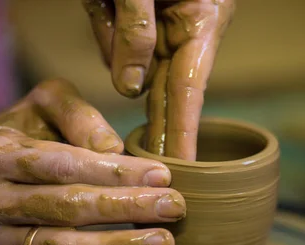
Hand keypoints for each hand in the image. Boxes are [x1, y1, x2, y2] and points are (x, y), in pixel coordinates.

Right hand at [0, 78, 185, 244]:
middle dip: (125, 209)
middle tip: (174, 208)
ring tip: (163, 244)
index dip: (114, 173)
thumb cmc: (28, 129)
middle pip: (65, 209)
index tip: (162, 176)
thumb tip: (113, 149)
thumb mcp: (48, 102)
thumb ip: (79, 116)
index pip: (62, 166)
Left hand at [83, 0, 234, 159]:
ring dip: (111, 37)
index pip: (190, 89)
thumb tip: (129, 89)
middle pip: (166, 92)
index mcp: (201, 17)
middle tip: (151, 168)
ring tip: (112, 1)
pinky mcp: (136, 21)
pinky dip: (103, 22)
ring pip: (127, 63)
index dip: (183, 133)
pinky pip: (112, 41)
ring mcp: (159, 28)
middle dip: (156, 130)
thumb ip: (135, 33)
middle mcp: (184, 29)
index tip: (183, 166)